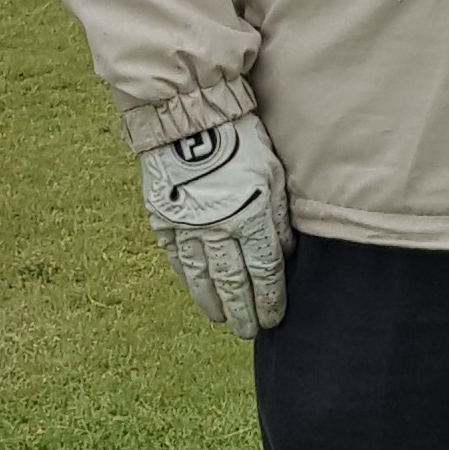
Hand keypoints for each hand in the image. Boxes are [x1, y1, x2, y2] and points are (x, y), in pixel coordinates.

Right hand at [139, 118, 290, 339]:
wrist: (187, 117)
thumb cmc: (240, 140)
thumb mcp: (273, 174)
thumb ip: (279, 217)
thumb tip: (285, 252)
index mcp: (251, 217)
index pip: (265, 271)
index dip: (270, 299)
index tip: (274, 318)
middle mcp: (219, 229)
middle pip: (234, 282)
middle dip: (244, 311)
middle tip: (249, 332)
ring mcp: (188, 226)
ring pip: (203, 277)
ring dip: (214, 303)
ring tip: (222, 320)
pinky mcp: (163, 219)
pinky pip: (177, 258)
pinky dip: (188, 279)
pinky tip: (196, 291)